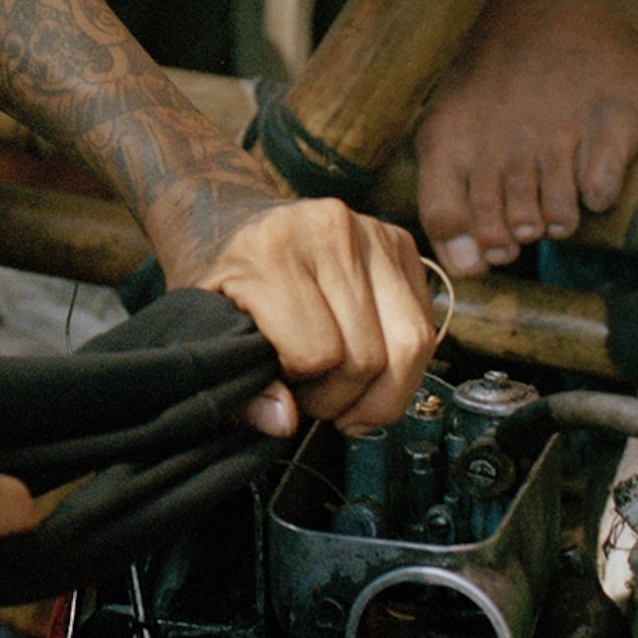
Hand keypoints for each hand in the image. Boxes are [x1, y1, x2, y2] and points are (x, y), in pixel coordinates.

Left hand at [179, 195, 437, 436]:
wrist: (232, 215)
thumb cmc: (225, 278)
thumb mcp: (211, 329)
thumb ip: (240, 385)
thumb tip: (283, 421)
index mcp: (270, 249)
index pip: (317, 354)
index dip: (304, 387)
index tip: (286, 384)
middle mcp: (327, 229)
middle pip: (367, 356)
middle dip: (344, 398)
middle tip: (316, 398)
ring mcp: (370, 231)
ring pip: (409, 346)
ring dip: (383, 391)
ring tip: (347, 392)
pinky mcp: (400, 242)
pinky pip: (425, 327)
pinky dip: (404, 366)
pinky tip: (371, 367)